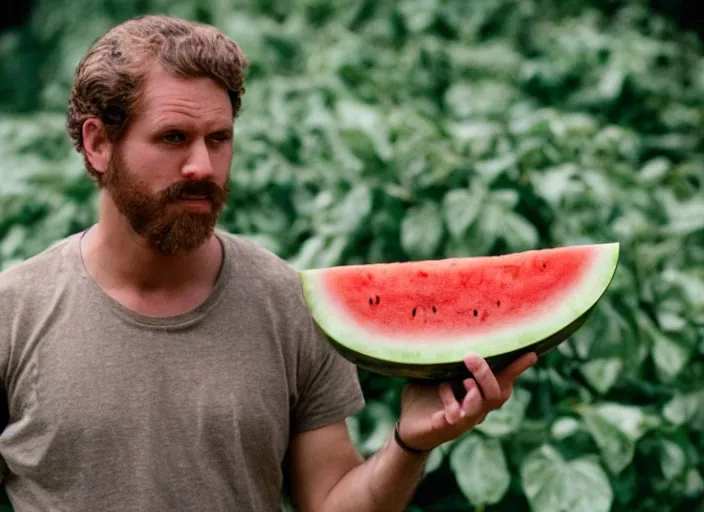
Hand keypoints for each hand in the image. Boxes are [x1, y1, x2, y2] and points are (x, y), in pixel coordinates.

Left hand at [396, 352, 537, 451]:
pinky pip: (454, 420)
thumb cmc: (427, 394)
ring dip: (470, 393)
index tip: (532, 353)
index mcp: (478, 392)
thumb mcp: (437, 373)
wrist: (408, 425)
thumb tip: (454, 330)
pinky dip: (448, 408)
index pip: (502, 379)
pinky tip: (439, 406)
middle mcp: (476, 408)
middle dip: (485, 374)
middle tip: (470, 356)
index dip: (517, 368)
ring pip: (479, 409)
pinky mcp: (446, 429)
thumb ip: (449, 358)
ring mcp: (463, 420)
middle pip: (496, 395)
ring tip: (454, 382)